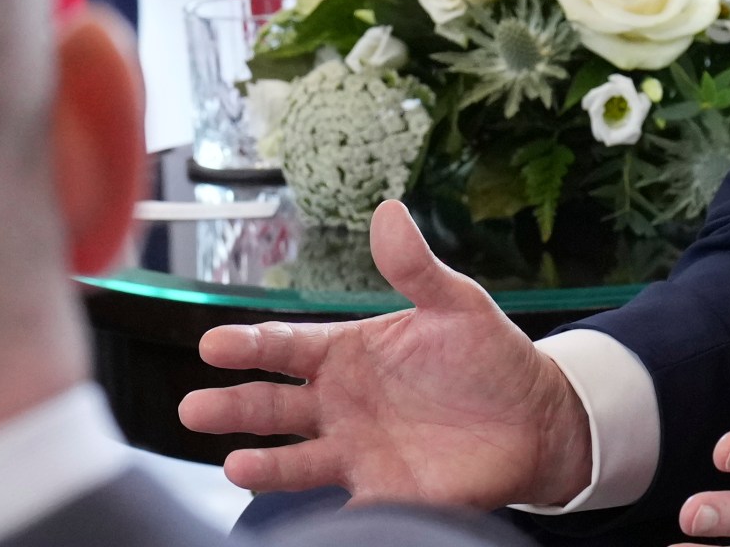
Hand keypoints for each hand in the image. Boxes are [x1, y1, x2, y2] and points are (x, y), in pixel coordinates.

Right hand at [177, 200, 593, 508]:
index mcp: (345, 352)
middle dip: (233, 407)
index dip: (248, 345)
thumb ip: (416, 267)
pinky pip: (349, 508)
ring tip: (233, 466)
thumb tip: (389, 213)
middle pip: (273, 405)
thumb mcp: (455, 304)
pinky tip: (303, 520)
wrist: (534, 418)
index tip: (213, 344)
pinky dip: (326, 515)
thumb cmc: (486, 356)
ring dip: (263, 465)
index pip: (284, 346)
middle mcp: (338, 403)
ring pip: (295, 460)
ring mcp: (356, 450)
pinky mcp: (385, 493)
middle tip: (196, 409)